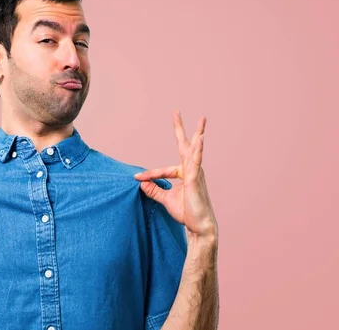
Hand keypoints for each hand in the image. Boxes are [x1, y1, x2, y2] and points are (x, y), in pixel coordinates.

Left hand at [134, 110, 217, 241]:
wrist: (198, 226)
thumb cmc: (186, 212)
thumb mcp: (165, 199)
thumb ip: (154, 189)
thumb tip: (140, 182)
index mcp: (184, 173)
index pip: (163, 169)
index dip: (149, 175)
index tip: (136, 177)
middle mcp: (191, 169)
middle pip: (185, 146)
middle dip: (180, 129)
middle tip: (176, 112)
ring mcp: (196, 173)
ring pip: (193, 150)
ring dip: (197, 134)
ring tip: (201, 119)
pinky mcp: (196, 179)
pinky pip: (196, 161)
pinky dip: (198, 149)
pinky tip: (200, 138)